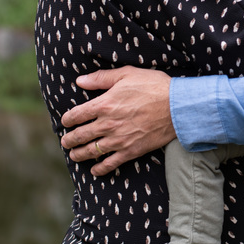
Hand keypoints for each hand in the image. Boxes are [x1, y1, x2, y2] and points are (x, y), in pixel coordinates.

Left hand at [60, 67, 174, 175]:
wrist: (178, 106)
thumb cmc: (154, 86)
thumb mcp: (126, 74)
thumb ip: (101, 78)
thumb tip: (80, 81)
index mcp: (104, 104)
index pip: (76, 115)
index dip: (67, 119)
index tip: (65, 121)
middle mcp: (107, 124)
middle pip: (80, 135)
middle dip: (69, 140)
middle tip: (65, 141)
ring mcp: (118, 140)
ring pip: (91, 151)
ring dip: (79, 154)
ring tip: (73, 155)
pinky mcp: (131, 151)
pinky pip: (111, 163)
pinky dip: (100, 168)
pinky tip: (95, 169)